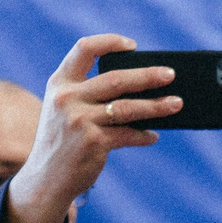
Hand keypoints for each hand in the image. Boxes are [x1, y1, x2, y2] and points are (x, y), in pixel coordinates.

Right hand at [2, 35, 180, 222]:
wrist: (45, 179)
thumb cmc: (63, 140)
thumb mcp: (64, 110)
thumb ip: (89, 94)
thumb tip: (140, 88)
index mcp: (59, 83)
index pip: (84, 49)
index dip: (110, 42)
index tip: (133, 46)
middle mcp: (67, 99)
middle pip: (116, 79)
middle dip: (147, 76)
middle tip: (171, 74)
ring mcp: (79, 121)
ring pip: (127, 108)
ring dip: (156, 106)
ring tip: (176, 103)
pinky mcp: (92, 143)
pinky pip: (127, 135)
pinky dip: (143, 135)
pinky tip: (153, 135)